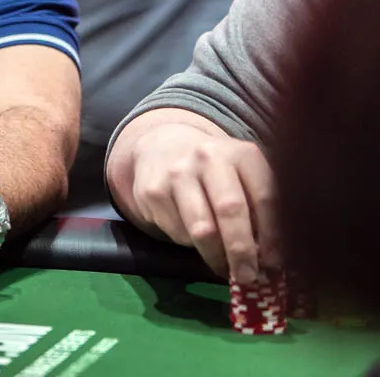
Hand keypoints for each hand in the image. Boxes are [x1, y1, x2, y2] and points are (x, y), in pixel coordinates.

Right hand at [124, 122, 280, 282]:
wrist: (161, 147)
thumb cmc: (216, 172)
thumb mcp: (244, 177)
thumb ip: (261, 209)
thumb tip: (270, 259)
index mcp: (242, 154)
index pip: (265, 197)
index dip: (272, 236)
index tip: (273, 264)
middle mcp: (208, 158)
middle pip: (229, 210)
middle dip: (241, 251)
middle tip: (247, 278)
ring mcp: (176, 173)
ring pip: (200, 229)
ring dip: (215, 257)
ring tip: (223, 267)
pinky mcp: (151, 191)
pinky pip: (176, 232)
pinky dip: (190, 245)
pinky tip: (194, 238)